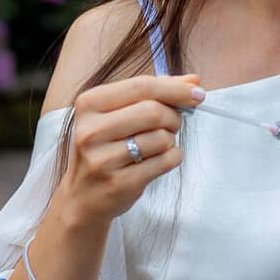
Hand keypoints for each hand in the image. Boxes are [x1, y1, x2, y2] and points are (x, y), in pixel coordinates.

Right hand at [59, 73, 201, 224]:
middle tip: (172, 124)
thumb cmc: (105, 149)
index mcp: (89, 104)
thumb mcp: (117, 114)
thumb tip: (193, 81)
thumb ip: (153, 93)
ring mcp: (103, 159)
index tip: (197, 92)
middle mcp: (91, 131)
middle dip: (173, 117)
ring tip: (157, 145)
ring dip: (170, 140)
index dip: (175, 88)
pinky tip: (159, 160)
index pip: (141, 86)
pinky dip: (172, 157)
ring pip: (162, 138)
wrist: (82, 197)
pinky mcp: (120, 183)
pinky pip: (165, 161)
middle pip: (153, 111)